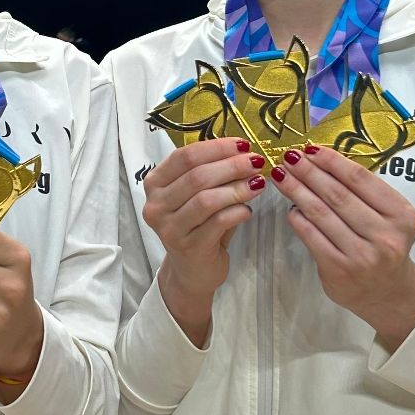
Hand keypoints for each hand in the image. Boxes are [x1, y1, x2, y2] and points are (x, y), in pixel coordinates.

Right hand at [141, 137, 264, 345]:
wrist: (192, 270)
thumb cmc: (198, 225)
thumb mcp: (197, 195)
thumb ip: (212, 173)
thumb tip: (243, 151)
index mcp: (155, 183)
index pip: (184, 156)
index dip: (216, 148)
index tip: (243, 144)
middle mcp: (156, 205)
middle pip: (196, 176)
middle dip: (231, 166)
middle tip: (257, 162)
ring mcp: (169, 228)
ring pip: (206, 199)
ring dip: (237, 188)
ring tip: (258, 184)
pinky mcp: (188, 247)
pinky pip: (217, 223)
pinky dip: (237, 212)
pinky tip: (248, 210)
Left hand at [271, 147, 414, 351]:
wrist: (390, 293)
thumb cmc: (385, 246)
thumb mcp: (390, 218)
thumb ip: (366, 194)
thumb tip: (321, 162)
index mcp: (401, 215)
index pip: (361, 180)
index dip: (332, 161)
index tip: (311, 148)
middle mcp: (385, 236)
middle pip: (338, 194)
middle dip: (309, 172)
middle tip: (289, 156)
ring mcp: (362, 256)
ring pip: (322, 214)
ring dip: (297, 191)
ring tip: (281, 176)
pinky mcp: (339, 270)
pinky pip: (312, 236)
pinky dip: (298, 219)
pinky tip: (290, 206)